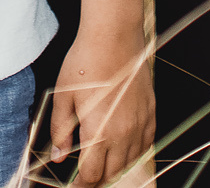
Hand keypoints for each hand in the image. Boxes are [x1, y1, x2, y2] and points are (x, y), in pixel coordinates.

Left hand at [47, 27, 154, 186]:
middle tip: (85, 176)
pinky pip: (145, 144)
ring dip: (115, 167)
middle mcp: (123, 134)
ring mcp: (140, 123)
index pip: (92, 176)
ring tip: (103, 163)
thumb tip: (60, 157)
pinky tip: (123, 147)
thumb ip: (61, 131)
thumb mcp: (63, 97)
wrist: (114, 36)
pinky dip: (134, 152)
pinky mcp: (150, 112)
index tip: (75, 187)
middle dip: (97, 179)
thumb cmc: (85, 63)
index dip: (82, 186)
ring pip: (130, 162)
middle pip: (112, 173)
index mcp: (99, 133)